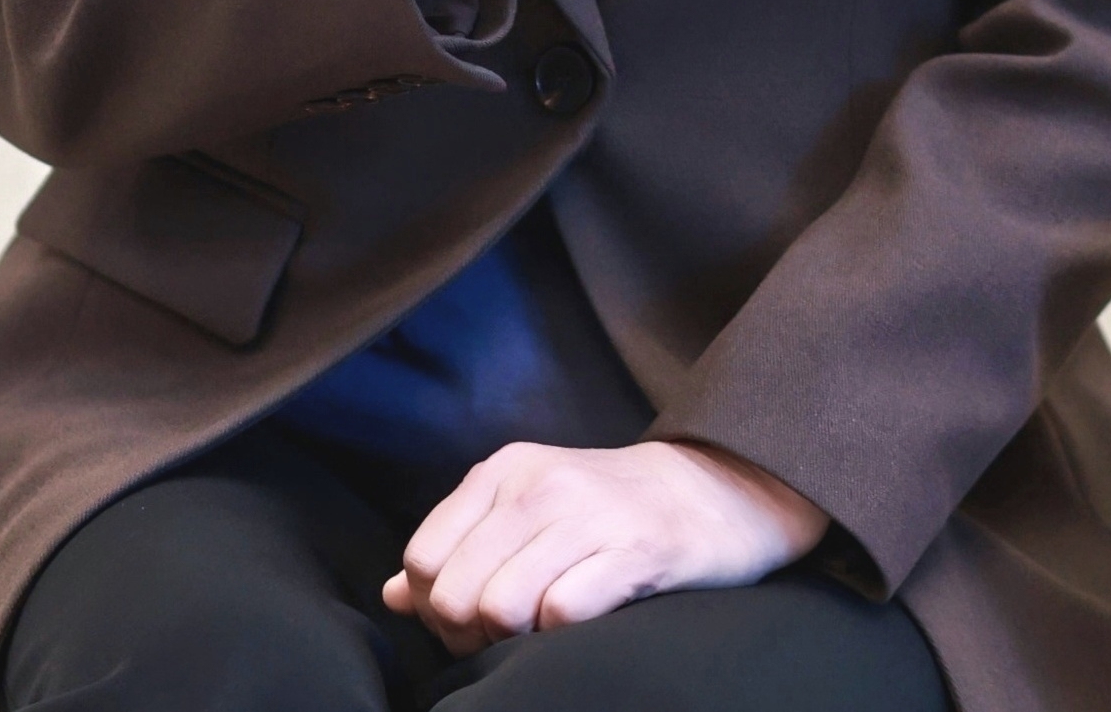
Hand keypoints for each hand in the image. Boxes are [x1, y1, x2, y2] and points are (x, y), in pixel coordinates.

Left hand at [383, 439, 825, 652]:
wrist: (717, 490)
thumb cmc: (608, 512)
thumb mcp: (526, 511)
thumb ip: (459, 546)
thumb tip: (393, 594)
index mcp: (502, 472)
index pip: (423, 559)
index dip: (435, 608)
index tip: (471, 622)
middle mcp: (539, 485)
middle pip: (454, 592)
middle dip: (470, 634)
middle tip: (505, 637)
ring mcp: (589, 514)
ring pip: (500, 605)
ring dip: (513, 639)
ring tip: (538, 632)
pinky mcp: (637, 549)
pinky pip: (563, 612)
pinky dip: (560, 634)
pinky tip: (579, 623)